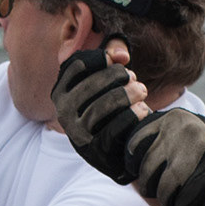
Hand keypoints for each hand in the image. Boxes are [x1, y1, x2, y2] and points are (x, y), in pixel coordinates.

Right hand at [50, 44, 151, 185]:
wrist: (112, 148)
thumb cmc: (109, 104)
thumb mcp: (105, 79)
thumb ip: (113, 56)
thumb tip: (122, 55)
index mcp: (61, 90)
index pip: (78, 65)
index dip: (101, 58)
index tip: (118, 61)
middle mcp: (63, 111)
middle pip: (90, 86)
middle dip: (116, 77)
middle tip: (135, 78)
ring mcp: (77, 132)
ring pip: (100, 108)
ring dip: (125, 95)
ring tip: (142, 90)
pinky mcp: (94, 150)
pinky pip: (112, 131)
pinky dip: (130, 117)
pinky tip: (142, 109)